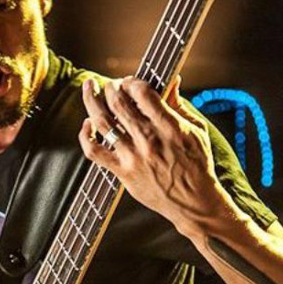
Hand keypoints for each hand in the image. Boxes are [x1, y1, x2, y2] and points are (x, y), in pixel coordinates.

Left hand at [78, 76, 232, 237]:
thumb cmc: (197, 166)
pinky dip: (85, 135)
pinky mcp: (121, 172)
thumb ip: (179, 106)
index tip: (130, 81)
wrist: (193, 202)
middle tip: (110, 84)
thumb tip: (172, 81)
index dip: (132, 82)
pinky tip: (87, 123)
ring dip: (92, 101)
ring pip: (103, 122)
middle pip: (119, 104)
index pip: (143, 94)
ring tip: (90, 88)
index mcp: (170, 127)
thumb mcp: (196, 131)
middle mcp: (149, 140)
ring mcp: (133, 156)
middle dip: (111, 87)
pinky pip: (94, 151)